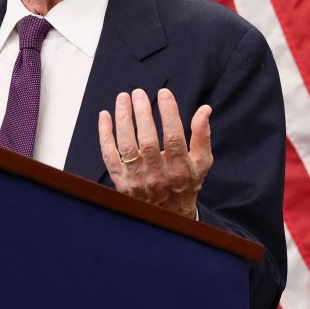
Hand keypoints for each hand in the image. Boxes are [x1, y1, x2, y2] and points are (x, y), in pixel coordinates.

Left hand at [98, 87, 212, 219]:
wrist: (169, 216)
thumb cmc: (187, 184)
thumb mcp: (201, 162)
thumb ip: (202, 136)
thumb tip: (205, 110)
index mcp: (180, 169)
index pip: (173, 137)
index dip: (169, 113)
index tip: (164, 93)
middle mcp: (157, 175)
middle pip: (147, 140)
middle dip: (142, 113)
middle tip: (139, 93)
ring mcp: (137, 179)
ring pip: (126, 145)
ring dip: (122, 119)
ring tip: (123, 98)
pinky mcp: (121, 181)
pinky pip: (109, 155)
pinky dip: (104, 135)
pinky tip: (105, 116)